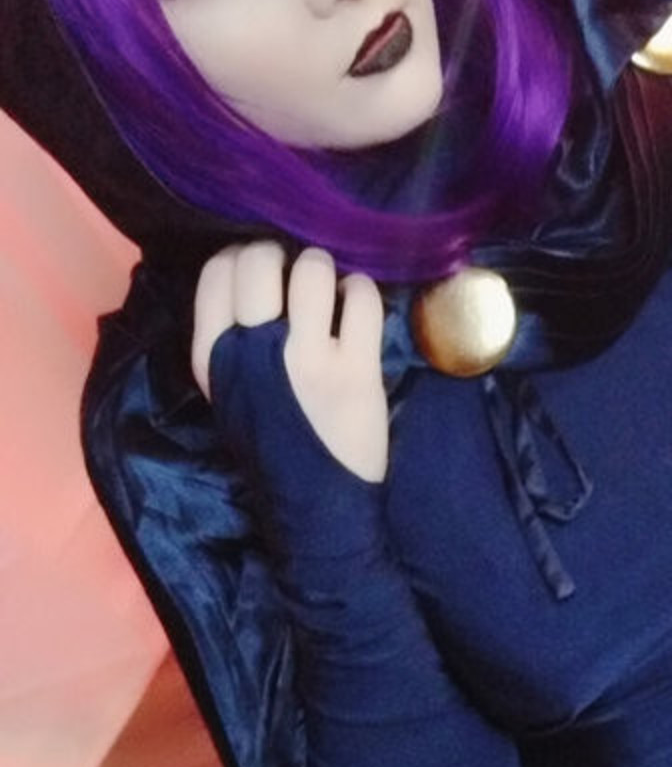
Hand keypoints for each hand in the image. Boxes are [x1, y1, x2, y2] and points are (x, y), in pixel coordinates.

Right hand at [192, 241, 387, 481]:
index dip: (243, 258)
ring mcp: (306, 358)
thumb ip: (231, 338)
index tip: (263, 271)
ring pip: (313, 268)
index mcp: (213, 357)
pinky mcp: (355, 370)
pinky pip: (362, 297)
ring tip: (331, 295)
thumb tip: (254, 271)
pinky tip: (357, 311)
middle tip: (300, 279)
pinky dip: (362, 293)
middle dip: (283, 257)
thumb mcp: (229, 393)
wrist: (315, 509)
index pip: (217, 272)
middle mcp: (253, 351)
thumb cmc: (273, 447)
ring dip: (326, 271)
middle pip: (260, 259)